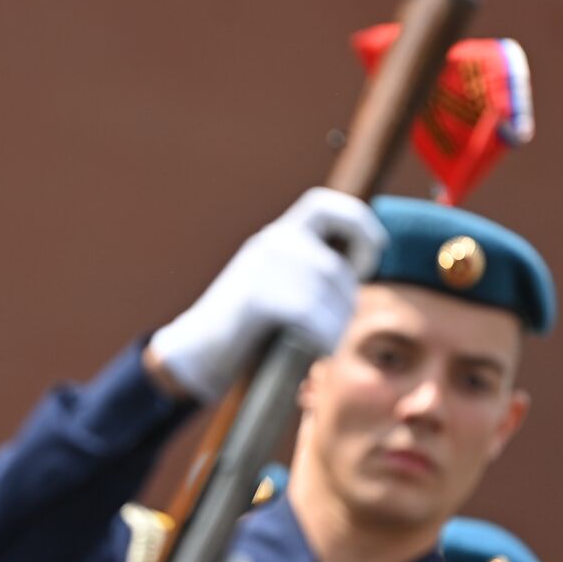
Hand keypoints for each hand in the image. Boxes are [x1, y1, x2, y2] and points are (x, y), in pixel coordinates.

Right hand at [147, 187, 384, 402]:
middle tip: (334, 328)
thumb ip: (305, 272)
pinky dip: (321, 338)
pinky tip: (310, 351)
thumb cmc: (243, 329)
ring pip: (329, 295)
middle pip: (336, 269)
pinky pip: (313, 316)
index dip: (359, 225)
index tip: (368, 259)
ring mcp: (263, 267)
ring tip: (319, 344)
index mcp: (275, 237)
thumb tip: (351, 272)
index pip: (326, 207)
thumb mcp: (274, 286)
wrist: (194, 354)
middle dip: (346, 303)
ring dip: (334, 327)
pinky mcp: (258, 297)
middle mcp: (270, 244)